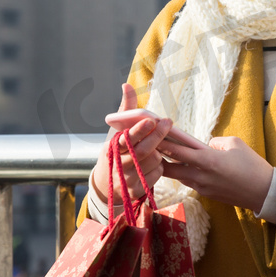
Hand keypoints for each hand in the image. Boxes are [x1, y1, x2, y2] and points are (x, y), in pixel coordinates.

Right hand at [90, 83, 171, 204]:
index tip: (151, 120)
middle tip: (168, 123)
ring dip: (159, 153)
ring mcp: (127, 179)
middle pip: (144, 150)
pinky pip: (157, 174)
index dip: (140, 130)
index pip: (127, 138)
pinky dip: (158, 168)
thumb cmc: (116, 152)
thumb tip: (127, 85)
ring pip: (154, 161)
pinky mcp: (136, 191)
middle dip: (158, 136)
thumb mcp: (116, 133)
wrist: (106, 185)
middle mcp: (119, 164)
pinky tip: (152, 164)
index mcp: (112, 148)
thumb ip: (125, 110)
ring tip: (155, 148)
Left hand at [159, 136, 273, 213]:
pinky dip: (186, 175)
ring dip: (173, 168)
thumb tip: (206, 145)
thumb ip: (216, 142)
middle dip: (160, 161)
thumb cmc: (252, 165)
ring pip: (179, 177)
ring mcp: (203, 188)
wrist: (264, 192)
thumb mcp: (235, 143)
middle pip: (170, 170)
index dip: (162, 144)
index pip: (177, 152)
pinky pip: (191, 183)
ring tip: (168, 158)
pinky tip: (187, 168)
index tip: (152, 138)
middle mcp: (201, 176)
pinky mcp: (208, 195)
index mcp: (208, 161)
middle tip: (154, 151)